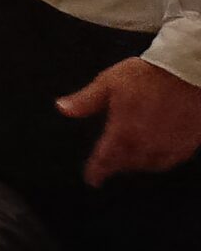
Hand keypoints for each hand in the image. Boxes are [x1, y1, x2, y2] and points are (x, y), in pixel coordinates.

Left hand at [58, 57, 200, 183]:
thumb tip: (62, 108)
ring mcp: (169, 146)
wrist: (185, 72)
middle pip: (126, 163)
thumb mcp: (108, 83)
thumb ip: (85, 100)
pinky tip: (154, 154)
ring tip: (128, 159)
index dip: (96, 171)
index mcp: (124, 132)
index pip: (105, 159)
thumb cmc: (146, 75)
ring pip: (149, 165)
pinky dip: (158, 160)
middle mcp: (147, 145)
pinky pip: (169, 160)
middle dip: (115, 165)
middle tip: (108, 164)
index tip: (92, 179)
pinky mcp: (187, 144)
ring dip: (135, 164)